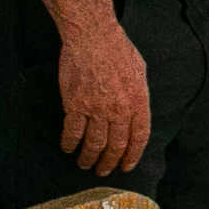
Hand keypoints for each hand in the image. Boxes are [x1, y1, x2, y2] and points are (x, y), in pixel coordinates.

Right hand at [57, 18, 153, 175]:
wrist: (93, 37)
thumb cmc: (118, 49)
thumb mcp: (140, 72)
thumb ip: (138, 95)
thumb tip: (135, 112)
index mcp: (139, 101)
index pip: (139, 138)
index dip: (133, 155)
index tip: (127, 166)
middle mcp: (119, 109)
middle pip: (116, 146)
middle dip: (110, 163)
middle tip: (104, 171)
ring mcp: (96, 109)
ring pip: (94, 144)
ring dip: (89, 158)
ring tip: (85, 164)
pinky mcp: (75, 105)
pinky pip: (72, 132)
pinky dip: (70, 144)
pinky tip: (68, 148)